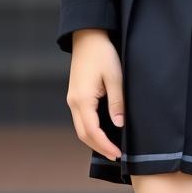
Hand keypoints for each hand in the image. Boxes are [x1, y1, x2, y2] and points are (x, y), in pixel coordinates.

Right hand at [66, 28, 123, 161]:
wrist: (88, 36)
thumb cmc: (103, 53)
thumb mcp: (115, 76)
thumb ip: (117, 102)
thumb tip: (118, 125)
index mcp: (82, 100)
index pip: (92, 131)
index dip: (105, 145)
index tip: (118, 155)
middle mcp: (73, 102)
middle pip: (83, 134)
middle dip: (99, 147)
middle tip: (116, 156)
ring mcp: (72, 99)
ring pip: (81, 127)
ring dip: (94, 139)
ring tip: (111, 147)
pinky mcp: (75, 95)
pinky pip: (81, 118)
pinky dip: (91, 129)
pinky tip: (103, 130)